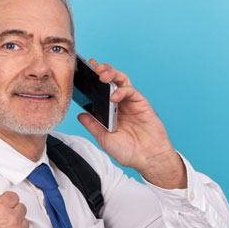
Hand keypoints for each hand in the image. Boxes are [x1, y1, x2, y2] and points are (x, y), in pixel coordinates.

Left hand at [77, 59, 186, 188]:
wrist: (147, 159)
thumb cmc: (128, 151)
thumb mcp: (104, 138)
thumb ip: (93, 125)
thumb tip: (80, 115)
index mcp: (110, 110)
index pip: (100, 90)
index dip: (91, 80)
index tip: (81, 71)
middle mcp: (120, 104)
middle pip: (111, 80)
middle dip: (101, 71)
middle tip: (92, 68)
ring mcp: (131, 102)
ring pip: (121, 80)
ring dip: (111, 74)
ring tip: (101, 75)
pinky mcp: (141, 103)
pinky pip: (131, 91)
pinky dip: (121, 91)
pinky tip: (114, 96)